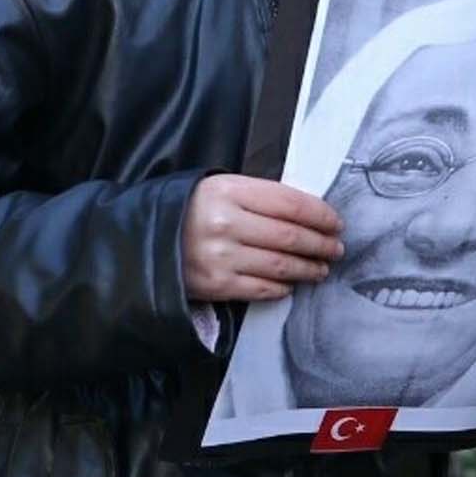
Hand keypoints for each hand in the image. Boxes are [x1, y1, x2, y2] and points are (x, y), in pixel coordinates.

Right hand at [183, 174, 342, 304]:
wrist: (139, 241)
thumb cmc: (187, 211)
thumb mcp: (218, 189)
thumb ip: (258, 197)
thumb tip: (308, 214)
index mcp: (228, 191)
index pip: (289, 202)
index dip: (320, 214)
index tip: (336, 222)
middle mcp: (225, 223)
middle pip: (291, 235)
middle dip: (321, 244)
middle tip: (336, 248)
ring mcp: (220, 256)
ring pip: (282, 265)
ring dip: (309, 268)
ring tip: (321, 268)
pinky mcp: (217, 285)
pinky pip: (263, 288)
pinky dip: (282, 287)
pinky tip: (290, 284)